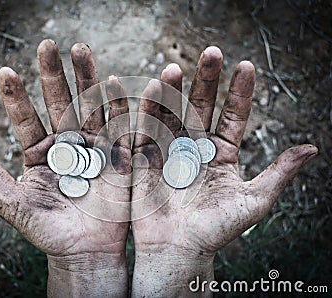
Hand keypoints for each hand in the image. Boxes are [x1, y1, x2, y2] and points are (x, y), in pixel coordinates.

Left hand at [0, 40, 130, 296]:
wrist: (85, 250)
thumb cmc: (49, 231)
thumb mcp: (14, 203)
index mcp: (40, 153)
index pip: (25, 119)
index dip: (15, 97)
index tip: (5, 73)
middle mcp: (66, 144)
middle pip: (59, 103)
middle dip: (53, 75)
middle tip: (47, 45)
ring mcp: (93, 146)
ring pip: (89, 106)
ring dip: (85, 78)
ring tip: (79, 49)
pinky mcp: (117, 155)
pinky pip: (117, 126)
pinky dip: (117, 104)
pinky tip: (111, 81)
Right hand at [131, 47, 316, 295]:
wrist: (178, 249)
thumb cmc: (216, 229)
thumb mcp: (254, 200)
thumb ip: (279, 173)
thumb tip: (313, 147)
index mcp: (222, 153)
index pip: (233, 115)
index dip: (239, 92)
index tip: (246, 67)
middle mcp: (196, 145)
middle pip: (202, 106)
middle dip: (206, 80)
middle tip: (212, 52)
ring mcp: (170, 149)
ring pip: (173, 112)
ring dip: (174, 90)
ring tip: (176, 66)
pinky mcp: (146, 156)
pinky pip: (147, 128)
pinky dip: (148, 108)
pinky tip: (154, 87)